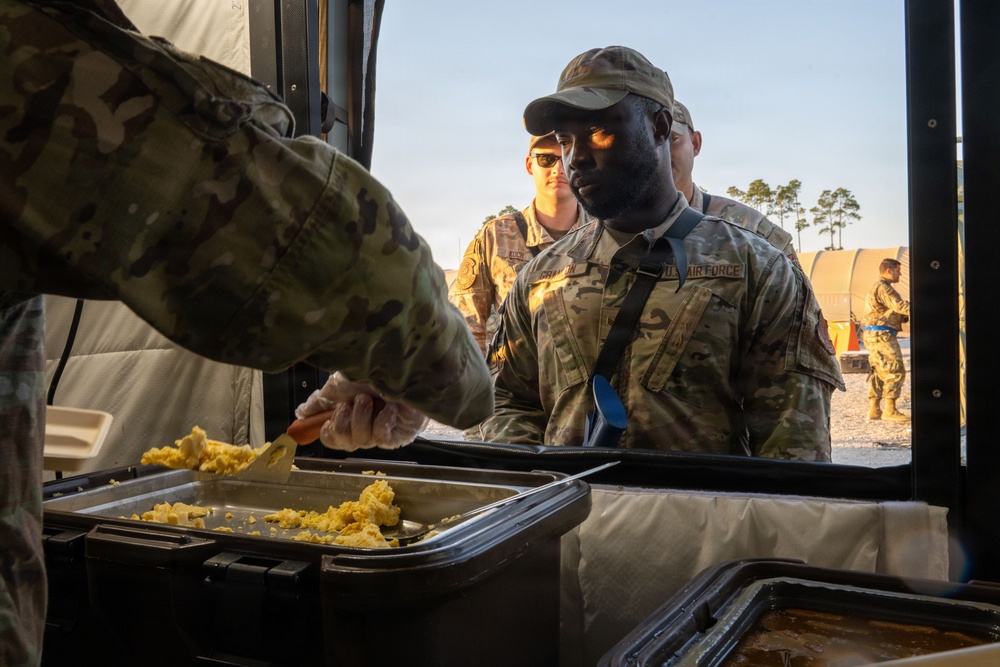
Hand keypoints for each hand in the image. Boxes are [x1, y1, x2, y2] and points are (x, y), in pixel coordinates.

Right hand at [294, 372, 427, 451]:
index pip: (332, 438)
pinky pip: (380, 438)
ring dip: (362, 417)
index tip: (330, 418)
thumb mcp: (338, 383)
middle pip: (344, 443)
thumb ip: (320, 400)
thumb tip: (300, 413)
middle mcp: (365, 425)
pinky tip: (390, 408)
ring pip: (361, 440)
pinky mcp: (399, 436)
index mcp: (350, 414)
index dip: (328, 432)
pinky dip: (382, 420)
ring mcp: (383, 431)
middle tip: (350, 404)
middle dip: (344, 423)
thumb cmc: (374, 370)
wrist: (402, 367)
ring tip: (371, 399)